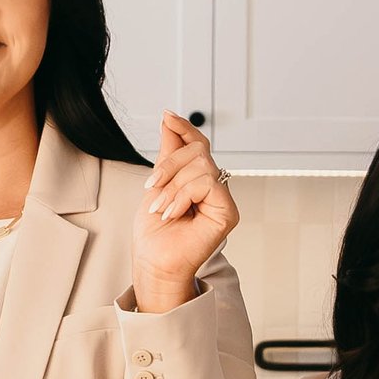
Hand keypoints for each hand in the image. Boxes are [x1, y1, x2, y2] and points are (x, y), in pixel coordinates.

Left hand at [132, 114, 237, 312]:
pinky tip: (173, 214)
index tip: (167, 116)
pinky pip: (207, 184)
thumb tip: (169, 119)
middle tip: (151, 189)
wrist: (154, 262)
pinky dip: (183, 197)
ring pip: (202, 166)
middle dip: (169, 166)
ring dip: (172, 187)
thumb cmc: (155, 233)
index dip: (185, 128)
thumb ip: (168, 152)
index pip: (199, 145)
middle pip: (199, 151)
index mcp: (199, 180)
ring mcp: (222, 200)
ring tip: (161, 209)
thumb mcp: (157, 183)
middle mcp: (214, 188)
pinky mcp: (228, 212)